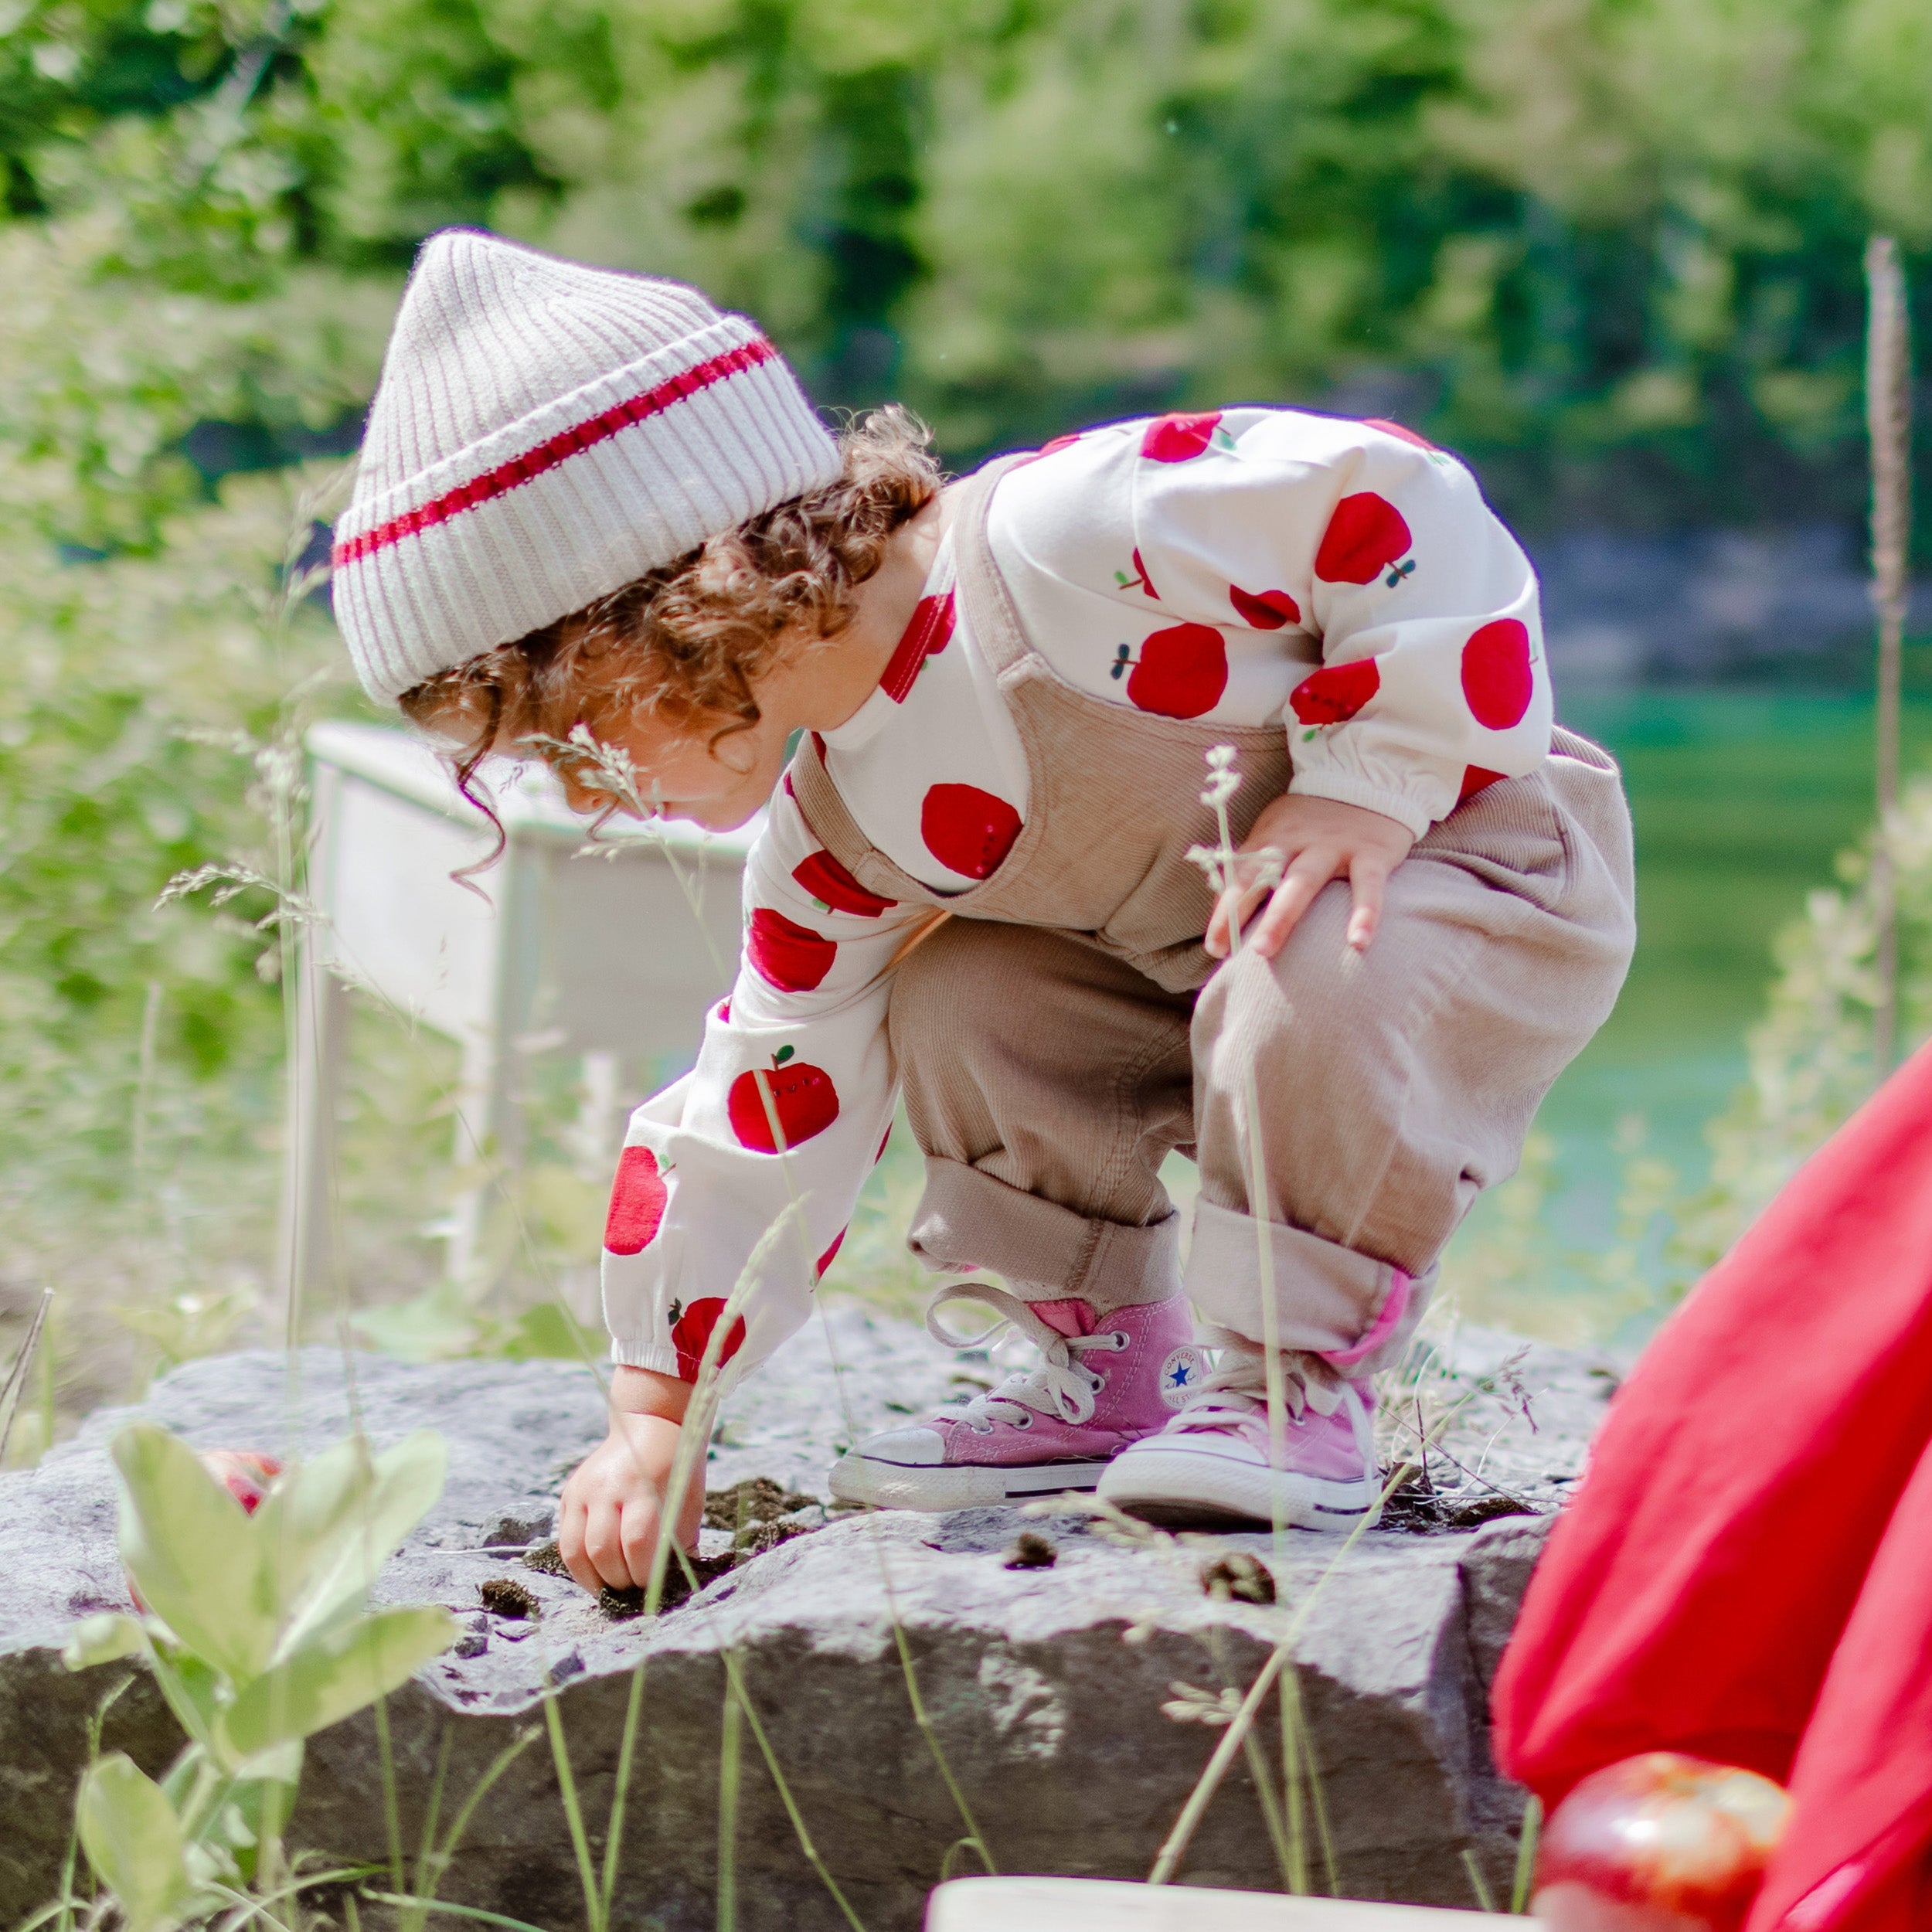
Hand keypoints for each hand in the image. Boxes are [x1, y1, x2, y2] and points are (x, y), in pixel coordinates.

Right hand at [558, 1367, 702, 1593]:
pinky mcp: (569, 1493)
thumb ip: (679, 1541)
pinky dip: (579, 1564)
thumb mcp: (687, 1500)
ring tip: (611, 1588)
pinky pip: (565, 1540)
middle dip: (618, 1581)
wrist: (650, 1425)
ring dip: (592, 1580)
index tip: (653, 1587)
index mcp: (642, 1486)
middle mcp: (607, 1487)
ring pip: (574, 1550)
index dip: (643, 1574)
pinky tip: (597, 1573)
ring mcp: (582, 1489)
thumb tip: (672, 1583)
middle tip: (633, 1590)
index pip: (636, 1542)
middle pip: (602, 1550)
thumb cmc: (677, 1469)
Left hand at [1205, 792, 1415, 961]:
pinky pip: (1368, 885)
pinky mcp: (1372, 852)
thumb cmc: (1315, 820)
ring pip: (1303, 880)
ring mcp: (1334, 846)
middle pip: (1263, 876)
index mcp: (1271, 838)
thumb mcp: (1279, 832)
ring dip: (1282, 916)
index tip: (1215, 947)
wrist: (1369, 778)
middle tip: (1232, 951)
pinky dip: (1365, 913)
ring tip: (1265, 951)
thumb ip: (1256, 868)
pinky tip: (1358, 942)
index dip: (1225, 911)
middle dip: (1243, 911)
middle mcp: (1297, 841)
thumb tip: (1226, 913)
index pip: (1239, 876)